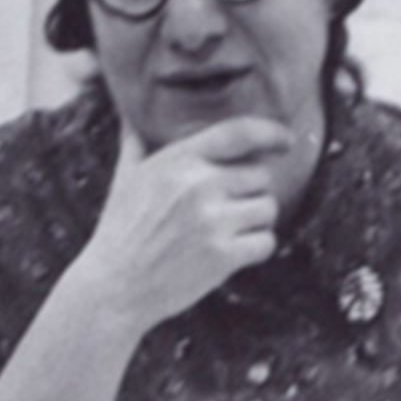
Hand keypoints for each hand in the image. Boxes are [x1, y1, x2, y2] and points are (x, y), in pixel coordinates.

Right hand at [74, 115, 294, 323]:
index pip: (238, 133)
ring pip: (268, 208)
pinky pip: (267, 242)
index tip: (287, 140)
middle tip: (226, 210)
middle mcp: (198, 185)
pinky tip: (232, 253)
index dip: (270, 133)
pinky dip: (256, 249)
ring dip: (256, 221)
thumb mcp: (125, 179)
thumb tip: (130, 114)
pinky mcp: (223, 256)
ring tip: (227, 231)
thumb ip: (136, 143)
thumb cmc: (120, 230)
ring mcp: (212, 221)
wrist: (113, 287)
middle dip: (250, 192)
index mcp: (177, 160)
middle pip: (260, 175)